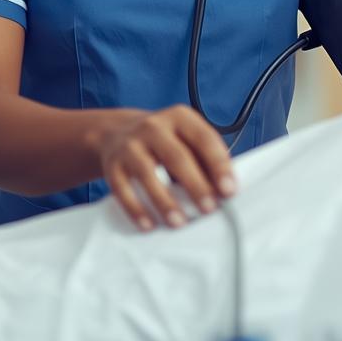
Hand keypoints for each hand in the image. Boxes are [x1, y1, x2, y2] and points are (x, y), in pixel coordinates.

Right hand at [95, 105, 236, 231]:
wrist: (117, 132)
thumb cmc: (164, 141)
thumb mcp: (186, 139)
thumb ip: (206, 159)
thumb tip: (224, 191)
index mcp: (180, 117)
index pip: (204, 139)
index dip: (219, 165)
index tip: (229, 190)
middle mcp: (154, 126)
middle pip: (177, 157)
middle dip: (195, 185)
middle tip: (209, 208)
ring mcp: (130, 144)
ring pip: (147, 173)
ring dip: (165, 201)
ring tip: (179, 222)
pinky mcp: (112, 165)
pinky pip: (122, 189)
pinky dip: (136, 209)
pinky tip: (148, 224)